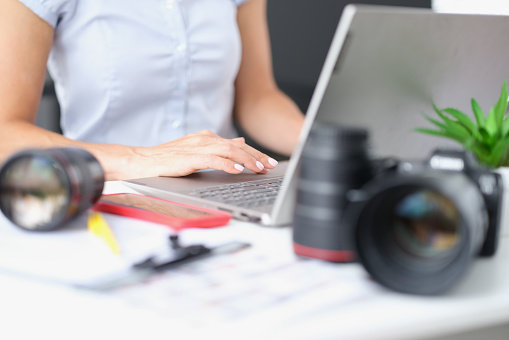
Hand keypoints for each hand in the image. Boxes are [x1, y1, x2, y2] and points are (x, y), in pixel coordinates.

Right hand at [126, 130, 278, 177]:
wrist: (143, 161)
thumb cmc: (169, 159)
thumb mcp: (198, 151)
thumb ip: (219, 147)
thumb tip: (239, 143)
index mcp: (207, 137)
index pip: (237, 144)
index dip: (255, 153)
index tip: (269, 162)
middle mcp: (205, 138)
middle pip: (237, 146)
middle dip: (257, 156)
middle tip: (271, 165)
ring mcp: (197, 146)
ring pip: (229, 150)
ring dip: (247, 159)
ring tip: (259, 168)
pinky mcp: (189, 157)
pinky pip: (213, 159)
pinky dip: (227, 164)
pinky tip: (237, 170)